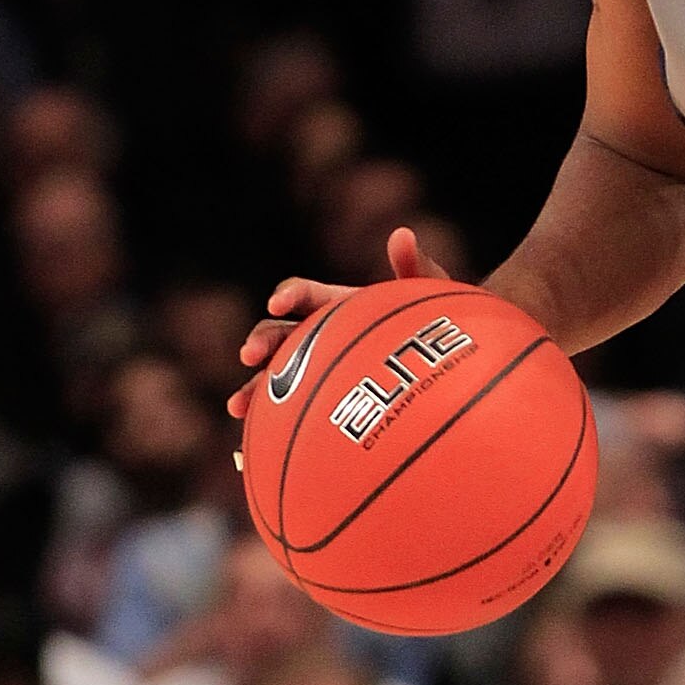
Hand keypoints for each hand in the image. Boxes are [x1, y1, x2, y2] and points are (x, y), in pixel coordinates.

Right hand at [228, 225, 448, 418]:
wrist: (447, 365)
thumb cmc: (436, 325)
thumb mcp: (430, 295)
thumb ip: (416, 268)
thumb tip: (403, 235)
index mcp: (337, 305)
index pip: (305, 294)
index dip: (289, 295)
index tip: (279, 304)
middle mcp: (320, 335)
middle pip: (278, 334)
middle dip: (260, 342)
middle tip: (248, 356)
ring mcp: (318, 370)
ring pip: (277, 377)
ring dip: (253, 388)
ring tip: (237, 407)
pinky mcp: (321, 402)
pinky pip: (295, 414)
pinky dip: (276, 426)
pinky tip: (256, 449)